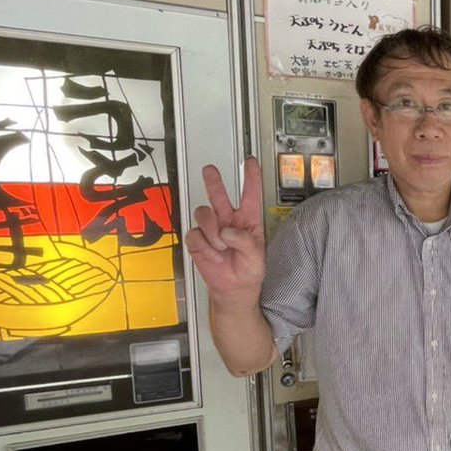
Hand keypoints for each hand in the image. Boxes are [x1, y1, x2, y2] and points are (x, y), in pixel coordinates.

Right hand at [185, 157, 265, 305]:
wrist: (233, 289)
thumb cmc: (249, 271)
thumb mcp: (256, 257)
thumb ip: (244, 242)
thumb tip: (227, 231)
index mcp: (249, 221)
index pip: (250, 195)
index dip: (251, 177)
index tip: (251, 161)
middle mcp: (229, 220)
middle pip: (219, 194)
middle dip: (214, 181)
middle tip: (209, 169)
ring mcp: (212, 229)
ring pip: (203, 214)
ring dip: (211, 231)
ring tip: (220, 247)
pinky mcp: (198, 239)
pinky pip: (195, 234)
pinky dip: (204, 246)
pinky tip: (212, 254)